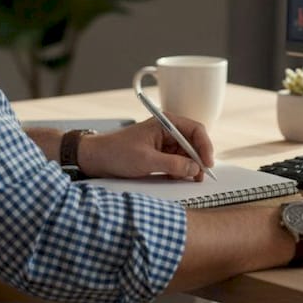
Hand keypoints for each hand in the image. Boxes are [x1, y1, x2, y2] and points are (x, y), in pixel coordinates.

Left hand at [77, 115, 214, 179]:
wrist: (94, 158)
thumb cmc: (116, 152)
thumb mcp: (147, 160)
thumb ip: (173, 164)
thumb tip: (194, 169)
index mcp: (166, 123)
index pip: (196, 130)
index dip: (205, 147)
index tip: (207, 164)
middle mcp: (168, 131)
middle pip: (193, 144)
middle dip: (198, 160)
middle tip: (199, 177)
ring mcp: (164, 143)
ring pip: (186, 155)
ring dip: (188, 168)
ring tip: (185, 179)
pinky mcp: (159, 155)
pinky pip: (176, 163)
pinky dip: (179, 172)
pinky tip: (175, 178)